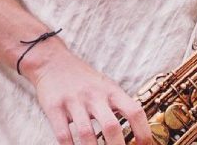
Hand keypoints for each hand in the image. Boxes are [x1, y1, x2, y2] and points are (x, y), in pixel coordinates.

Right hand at [22, 40, 151, 144]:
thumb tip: (137, 129)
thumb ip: (119, 105)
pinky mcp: (54, 108)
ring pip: (86, 133)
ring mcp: (74, 102)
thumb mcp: (107, 87)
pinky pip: (63, 134)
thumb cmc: (84, 80)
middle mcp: (95, 96)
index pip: (134, 111)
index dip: (143, 131)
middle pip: (111, 126)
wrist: (53, 63)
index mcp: (112, 92)